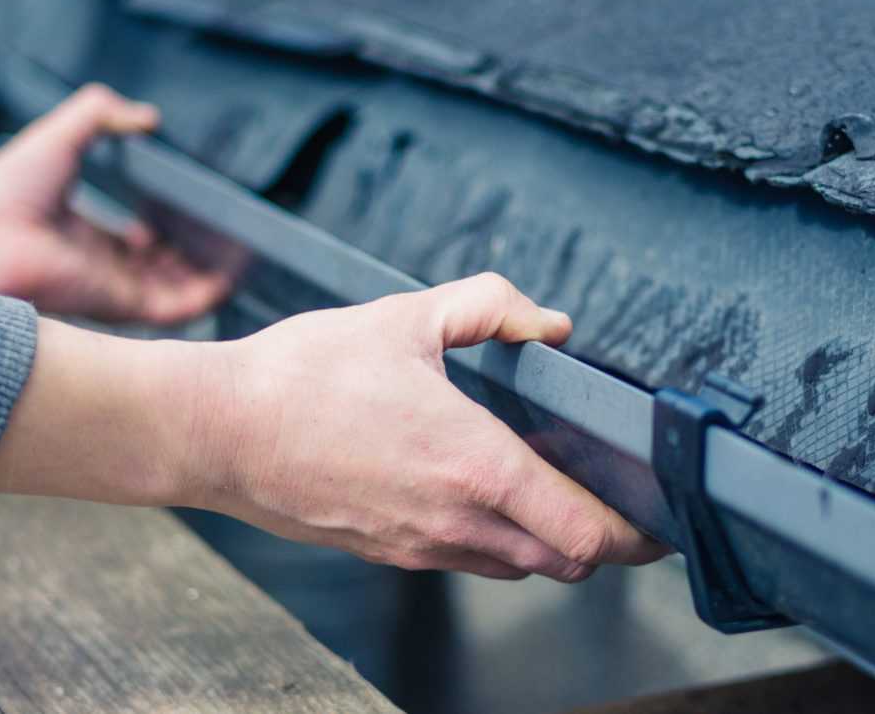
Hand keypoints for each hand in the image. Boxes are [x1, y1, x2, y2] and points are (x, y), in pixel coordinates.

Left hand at [0, 84, 229, 323]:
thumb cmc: (6, 194)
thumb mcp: (60, 135)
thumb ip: (100, 115)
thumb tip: (146, 116)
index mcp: (81, 234)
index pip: (133, 242)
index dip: (163, 228)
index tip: (191, 212)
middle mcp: (100, 266)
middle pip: (159, 268)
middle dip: (193, 255)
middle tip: (226, 234)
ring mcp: (113, 288)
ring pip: (175, 289)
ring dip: (209, 275)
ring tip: (243, 252)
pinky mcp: (124, 305)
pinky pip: (178, 308)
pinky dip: (208, 294)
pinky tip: (232, 274)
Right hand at [0, 274, 671, 581]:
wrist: (216, 431)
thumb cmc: (302, 375)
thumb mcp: (404, 317)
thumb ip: (490, 307)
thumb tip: (548, 322)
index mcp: (475, 464)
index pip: (585, 532)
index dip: (635, 531)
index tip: (658, 514)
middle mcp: (456, 520)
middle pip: (565, 561)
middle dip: (600, 537)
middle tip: (614, 497)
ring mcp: (420, 545)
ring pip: (517, 567)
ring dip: (546, 540)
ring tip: (551, 491)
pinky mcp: (389, 553)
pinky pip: (466, 560)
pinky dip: (494, 539)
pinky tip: (480, 492)